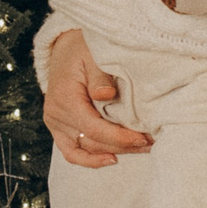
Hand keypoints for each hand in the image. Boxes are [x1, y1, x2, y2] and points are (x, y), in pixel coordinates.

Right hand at [42, 29, 149, 168]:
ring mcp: (56, 123)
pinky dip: (90, 159)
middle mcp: (56, 115)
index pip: (93, 127)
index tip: (143, 137)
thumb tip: (105, 95)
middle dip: (122, 145)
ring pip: (85, 149)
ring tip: (140, 148)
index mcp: (64, 98)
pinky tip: (112, 159)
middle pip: (92, 142)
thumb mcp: (92, 55)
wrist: (65, 48)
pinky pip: (72, 151)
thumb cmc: (82, 49)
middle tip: (150, 142)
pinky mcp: (60, 128)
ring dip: (113, 151)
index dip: (118, 137)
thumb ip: (99, 76)